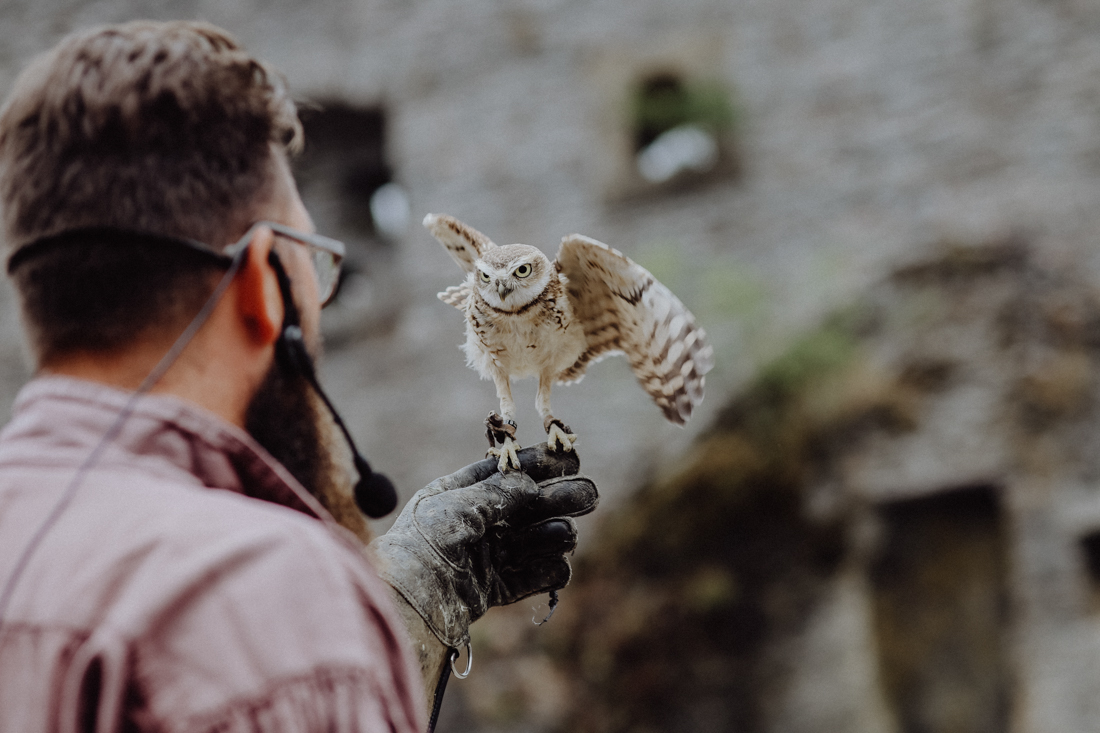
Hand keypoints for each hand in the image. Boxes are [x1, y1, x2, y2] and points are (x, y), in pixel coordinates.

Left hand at [370, 444, 597, 648]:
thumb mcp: (457, 504)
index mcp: (457, 495)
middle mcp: (474, 524)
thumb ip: (498, 492)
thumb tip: (531, 483)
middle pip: (525, 507)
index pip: (504, 474)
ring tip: (567, 534)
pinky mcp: (492, 589)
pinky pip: (530, 576)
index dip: (538, 465)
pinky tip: (558, 565)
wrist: (408, 602)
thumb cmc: (423, 543)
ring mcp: (484, 557)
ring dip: (554, 534)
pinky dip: (547, 570)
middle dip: (557, 499)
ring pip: (532, 540)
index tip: (569, 458)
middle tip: (588, 494)